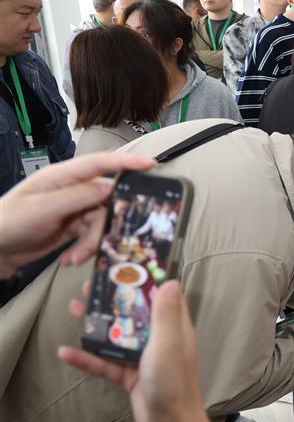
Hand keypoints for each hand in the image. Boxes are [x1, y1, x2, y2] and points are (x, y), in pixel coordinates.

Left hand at [0, 152, 156, 277]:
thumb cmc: (6, 223)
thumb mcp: (40, 209)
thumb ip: (76, 197)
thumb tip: (107, 188)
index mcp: (61, 177)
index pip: (100, 164)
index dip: (127, 163)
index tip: (151, 165)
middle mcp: (70, 190)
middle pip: (107, 201)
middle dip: (105, 225)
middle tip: (94, 245)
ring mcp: (73, 209)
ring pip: (102, 222)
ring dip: (92, 243)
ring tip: (76, 258)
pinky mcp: (73, 227)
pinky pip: (92, 235)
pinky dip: (85, 249)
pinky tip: (71, 258)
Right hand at [60, 281, 207, 421]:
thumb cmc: (173, 383)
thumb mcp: (168, 343)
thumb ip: (166, 314)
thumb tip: (170, 280)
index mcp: (175, 327)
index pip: (161, 296)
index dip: (144, 281)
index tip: (123, 266)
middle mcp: (161, 339)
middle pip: (133, 313)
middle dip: (112, 300)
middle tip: (87, 287)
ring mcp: (145, 358)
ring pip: (117, 336)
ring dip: (95, 324)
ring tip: (72, 309)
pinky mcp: (131, 377)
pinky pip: (106, 363)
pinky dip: (88, 358)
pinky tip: (65, 352)